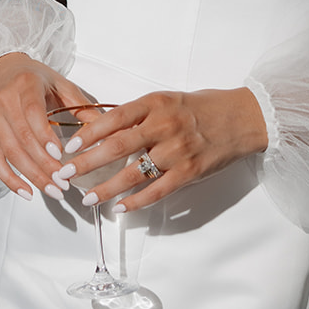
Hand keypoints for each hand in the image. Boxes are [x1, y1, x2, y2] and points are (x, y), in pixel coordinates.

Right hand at [0, 53, 96, 199]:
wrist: (1, 71)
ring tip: (53, 190)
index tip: (60, 155)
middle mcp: (4, 102)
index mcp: (25, 85)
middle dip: (44, 165)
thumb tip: (106, 128)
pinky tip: (27, 191)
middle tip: (64, 182)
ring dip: (32, 176)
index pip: (32, 114)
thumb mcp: (60, 84)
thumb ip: (81, 105)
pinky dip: (9, 179)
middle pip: (22, 139)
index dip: (44, 136)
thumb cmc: (32, 78)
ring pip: (10, 153)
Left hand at [57, 87, 267, 212]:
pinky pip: (157, 191)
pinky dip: (136, 202)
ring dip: (107, 188)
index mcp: (155, 104)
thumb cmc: (201, 107)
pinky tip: (120, 208)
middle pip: (117, 147)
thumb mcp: (167, 100)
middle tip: (65, 175)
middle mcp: (164, 126)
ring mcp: (177, 151)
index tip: (70, 147)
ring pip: (134, 174)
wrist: (243, 117)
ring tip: (88, 198)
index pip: (114, 118)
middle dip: (87, 163)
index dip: (89, 134)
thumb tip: (102, 130)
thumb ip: (139, 114)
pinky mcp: (190, 172)